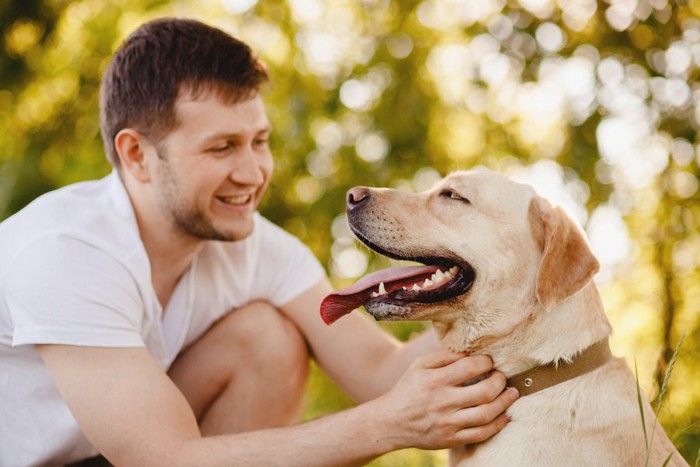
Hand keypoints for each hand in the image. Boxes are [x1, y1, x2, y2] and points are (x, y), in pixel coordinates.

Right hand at [371, 348, 518, 449]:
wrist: (391, 422)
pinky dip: (498, 424)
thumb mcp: (419, 366)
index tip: (489, 361)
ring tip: (512, 393)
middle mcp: (443, 402)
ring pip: (487, 414)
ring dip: (505, 402)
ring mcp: (448, 423)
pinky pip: (481, 434)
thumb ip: (443, 356)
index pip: (470, 367)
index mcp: (435, 381)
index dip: (486, 362)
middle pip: (484, 392)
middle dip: (500, 381)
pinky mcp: (451, 439)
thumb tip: (469, 351)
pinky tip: (505, 415)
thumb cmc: (407, 389)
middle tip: (502, 376)